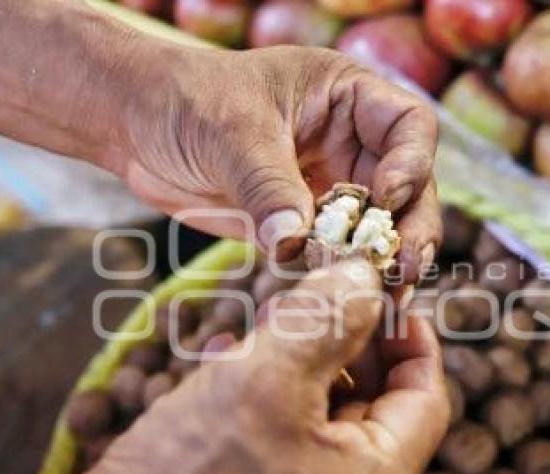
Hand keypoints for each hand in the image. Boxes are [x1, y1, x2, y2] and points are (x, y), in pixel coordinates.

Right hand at [62, 260, 448, 473]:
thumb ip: (327, 319)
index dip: (411, 339)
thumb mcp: (265, 376)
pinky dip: (276, 399)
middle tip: (318, 300)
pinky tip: (233, 363)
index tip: (384, 296)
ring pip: (330, 420)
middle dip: (351, 346)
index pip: (426, 398)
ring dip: (307, 366)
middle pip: (379, 407)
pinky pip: (293, 444)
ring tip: (268, 326)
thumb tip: (367, 277)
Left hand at [111, 45, 440, 282]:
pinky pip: (339, 251)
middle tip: (404, 269)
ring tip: (390, 296)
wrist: (137, 128)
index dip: (412, 162)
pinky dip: (347, 275)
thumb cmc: (185, 102)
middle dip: (410, 227)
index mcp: (346, 97)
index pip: (409, 125)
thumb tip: (296, 244)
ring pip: (380, 225)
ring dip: (386, 260)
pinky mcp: (305, 223)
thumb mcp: (231, 132)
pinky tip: (353, 299)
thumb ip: (268, 186)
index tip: (386, 198)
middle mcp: (350, 142)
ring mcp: (330, 184)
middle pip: (409, 185)